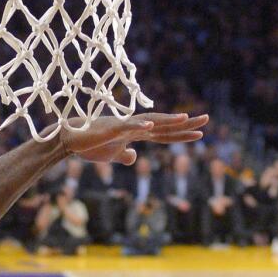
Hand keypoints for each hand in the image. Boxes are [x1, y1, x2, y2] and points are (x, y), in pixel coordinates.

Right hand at [61, 113, 208, 165]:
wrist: (70, 140)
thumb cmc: (90, 146)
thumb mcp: (112, 155)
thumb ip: (125, 155)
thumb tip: (135, 157)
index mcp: (136, 133)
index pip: (164, 134)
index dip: (182, 134)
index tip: (200, 134)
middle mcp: (134, 126)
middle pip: (163, 125)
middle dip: (185, 123)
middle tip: (207, 119)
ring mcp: (124, 126)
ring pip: (149, 122)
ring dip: (166, 121)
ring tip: (184, 119)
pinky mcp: (111, 129)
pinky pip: (127, 127)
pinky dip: (138, 126)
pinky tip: (149, 126)